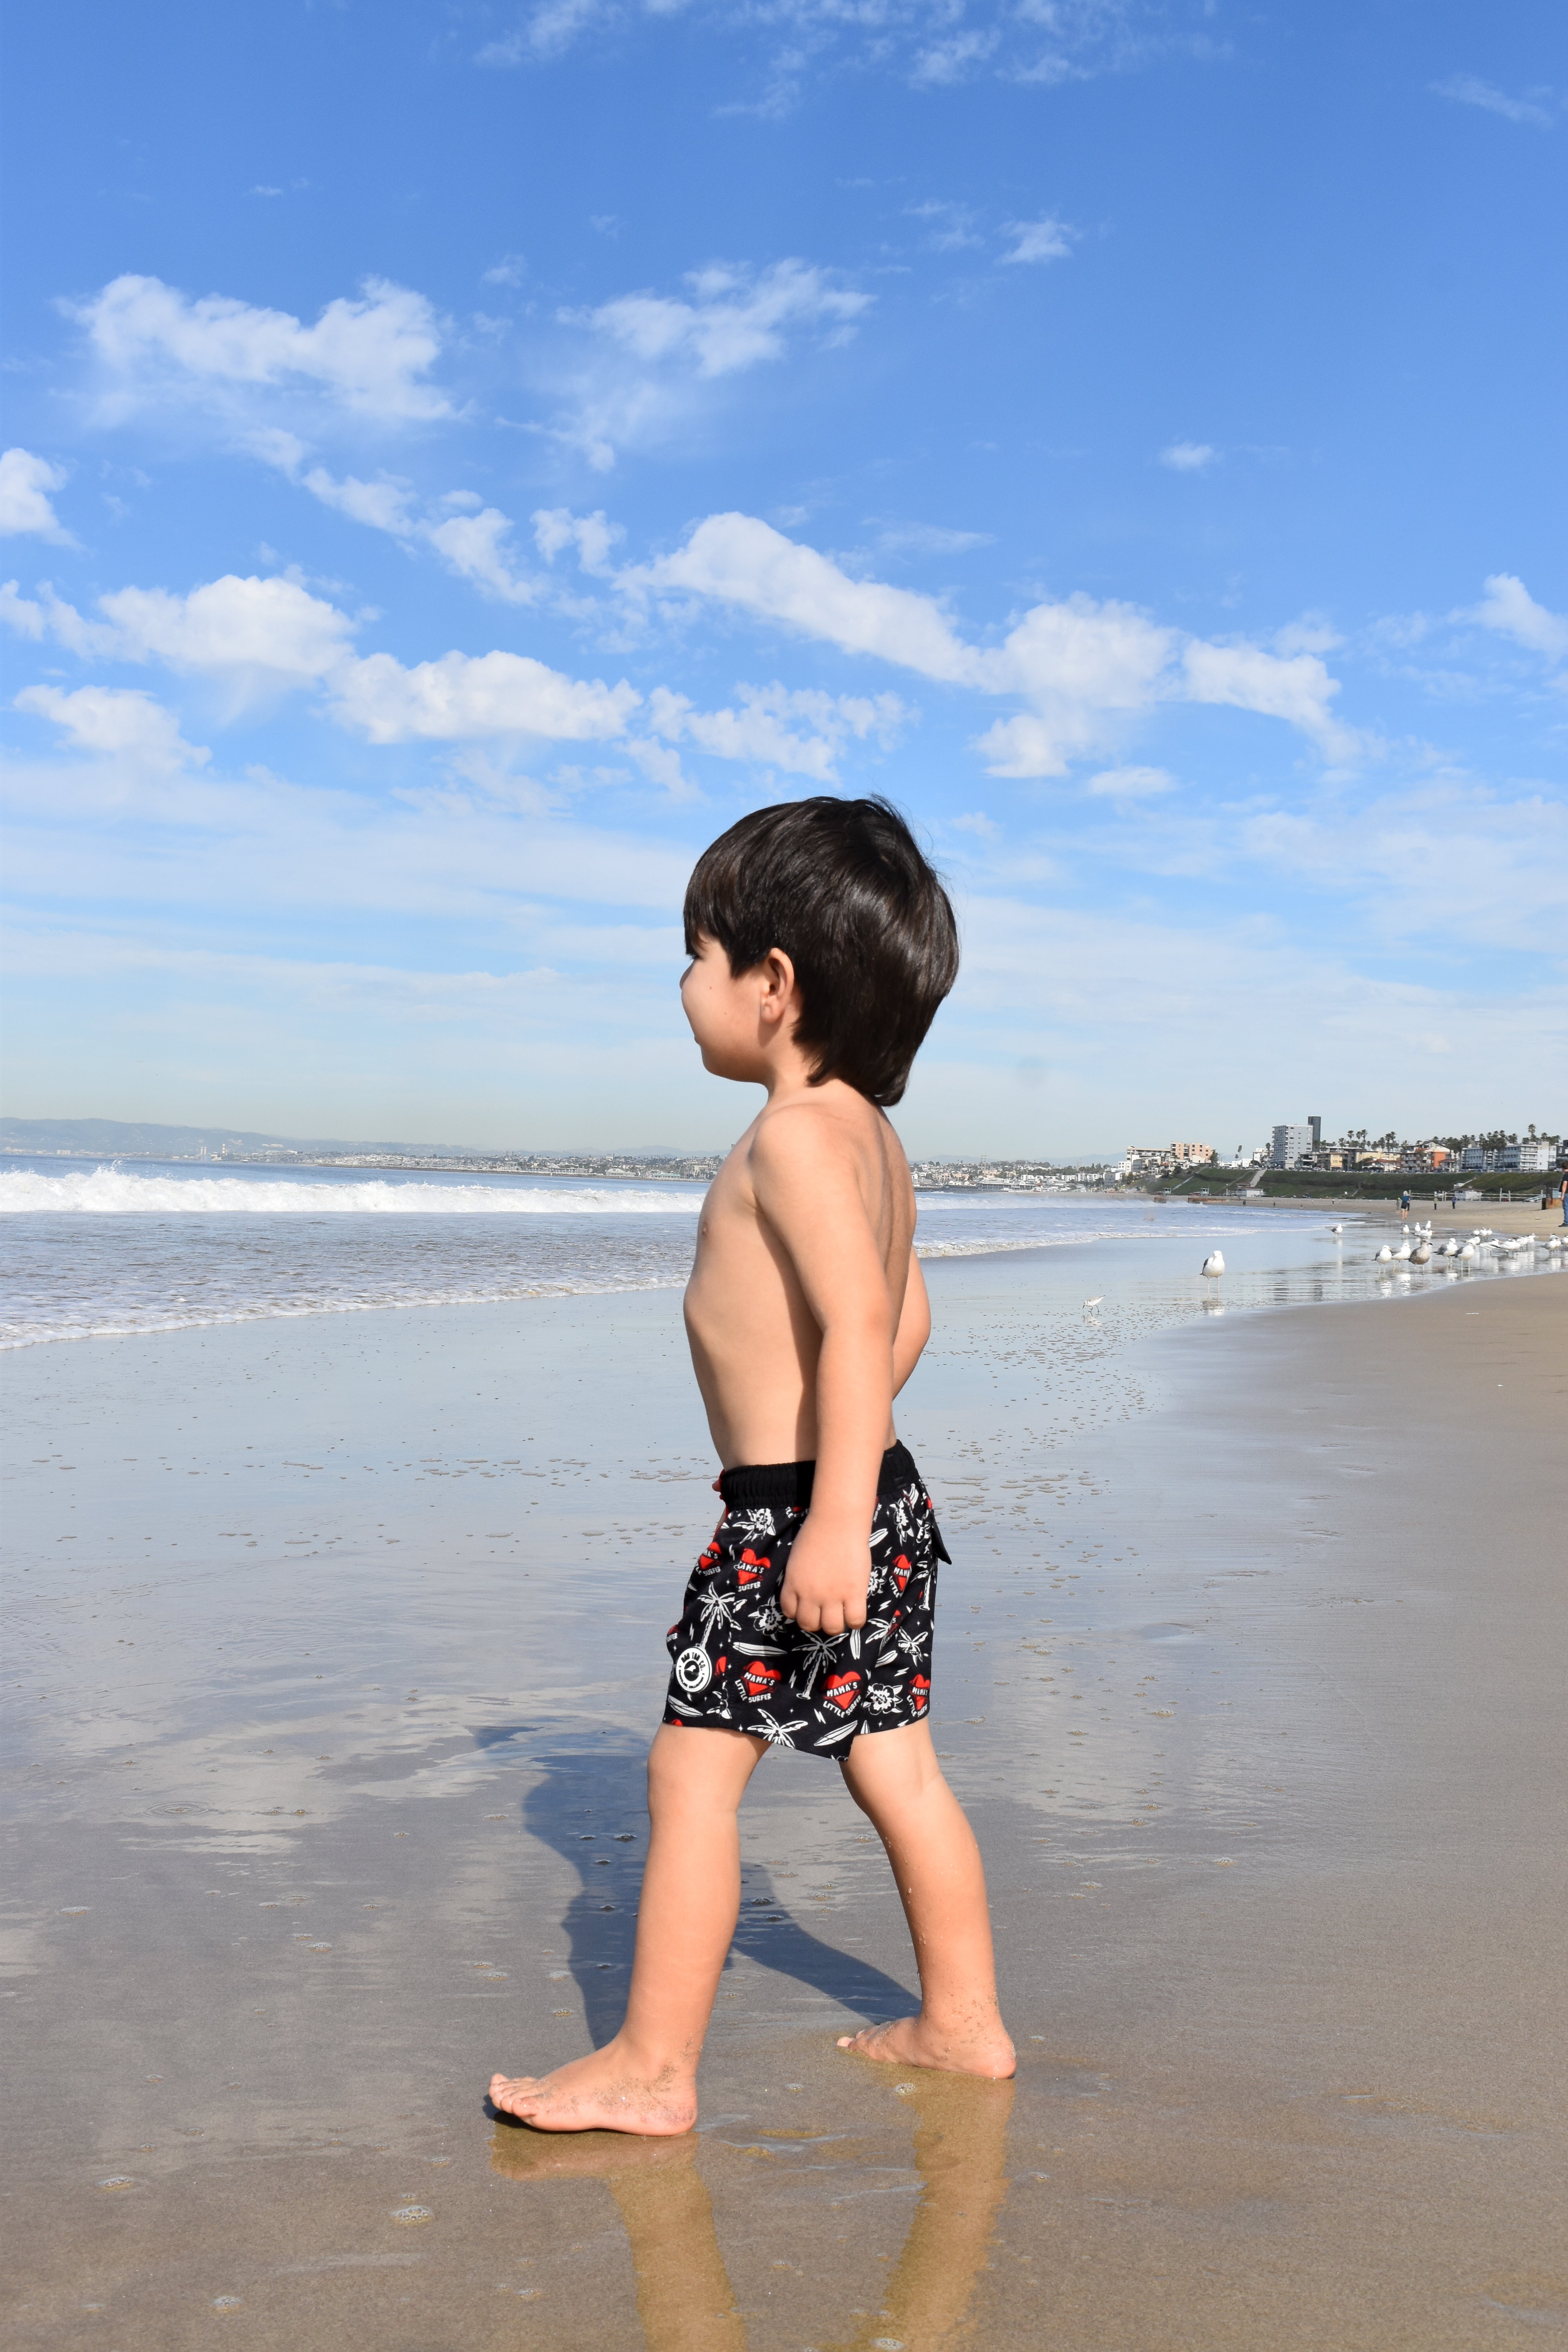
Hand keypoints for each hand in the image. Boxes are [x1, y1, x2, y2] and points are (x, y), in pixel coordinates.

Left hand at [779, 1517, 869, 1636]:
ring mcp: (832, 1596)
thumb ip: (798, 1578)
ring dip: (835, 1624)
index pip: (790, 1612)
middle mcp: (809, 1594)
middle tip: (825, 1612)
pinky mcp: (854, 1593)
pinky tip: (855, 1611)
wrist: (837, 1522)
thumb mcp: (796, 1559)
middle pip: (809, 1625)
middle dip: (817, 1622)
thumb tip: (806, 1592)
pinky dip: (856, 1621)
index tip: (809, 1608)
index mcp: (793, 1584)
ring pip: (832, 1628)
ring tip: (841, 1614)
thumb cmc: (816, 1533)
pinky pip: (855, 1620)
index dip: (799, 1613)